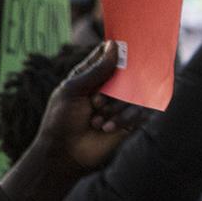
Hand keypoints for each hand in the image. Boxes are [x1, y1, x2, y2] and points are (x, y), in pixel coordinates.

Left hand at [23, 40, 147, 177]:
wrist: (64, 155)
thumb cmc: (61, 120)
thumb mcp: (73, 90)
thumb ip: (96, 70)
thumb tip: (115, 45)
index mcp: (93, 74)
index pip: (111, 54)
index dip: (119, 50)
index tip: (125, 49)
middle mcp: (109, 86)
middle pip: (128, 72)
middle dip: (114, 88)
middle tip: (96, 102)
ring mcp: (120, 103)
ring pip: (135, 92)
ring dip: (116, 106)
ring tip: (96, 121)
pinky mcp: (130, 120)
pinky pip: (141, 111)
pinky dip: (124, 118)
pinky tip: (107, 128)